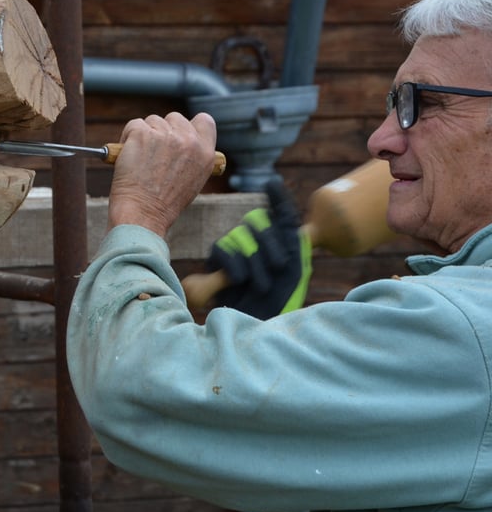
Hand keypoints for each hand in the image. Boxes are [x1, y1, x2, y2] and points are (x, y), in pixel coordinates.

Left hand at [108, 112, 217, 237]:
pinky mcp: (143, 134)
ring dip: (144, 136)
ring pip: (152, 121)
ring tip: (140, 161)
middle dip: (162, 131)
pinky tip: (129, 158)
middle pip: (174, 118)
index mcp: (206, 153)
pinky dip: (127, 138)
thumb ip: (192, 157)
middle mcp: (189, 142)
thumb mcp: (192, 181)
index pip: (204, 121)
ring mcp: (166, 136)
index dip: (189, 126)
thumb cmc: (163, 204)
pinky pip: (134, 125)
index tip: (177, 135)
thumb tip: (179, 142)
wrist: (143, 215)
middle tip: (153, 155)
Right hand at [206, 180, 311, 317]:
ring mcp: (236, 249)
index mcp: (281, 243)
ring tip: (261, 285)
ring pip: (241, 235)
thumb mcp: (294, 266)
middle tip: (278, 266)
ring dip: (255, 261)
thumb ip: (290, 231)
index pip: (279, 212)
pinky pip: (223, 250)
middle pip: (258, 220)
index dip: (277, 197)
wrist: (258, 327)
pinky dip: (235, 265)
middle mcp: (258, 242)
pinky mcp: (217, 262)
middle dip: (271, 242)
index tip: (272, 184)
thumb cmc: (279, 301)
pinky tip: (240, 281)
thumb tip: (279, 197)